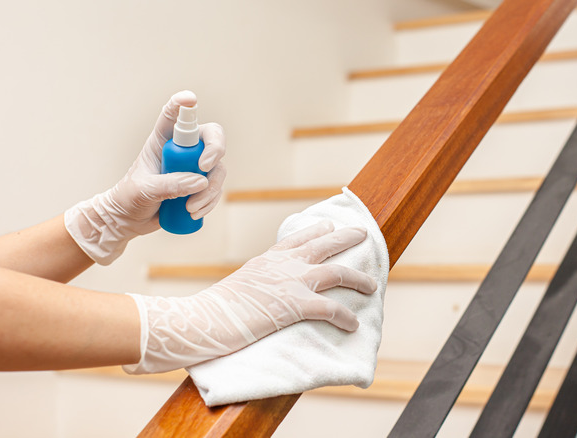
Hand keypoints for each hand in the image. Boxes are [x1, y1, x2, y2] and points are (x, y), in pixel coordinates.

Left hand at [65, 91, 226, 264]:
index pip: (173, 116)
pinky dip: (210, 201)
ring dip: (210, 189)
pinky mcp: (200, 186)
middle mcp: (182, 150)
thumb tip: (200, 182)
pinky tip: (195, 213)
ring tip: (191, 208)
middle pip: (210, 137)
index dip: (182, 104)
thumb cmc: (129, 198)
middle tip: (205, 168)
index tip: (190, 99)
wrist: (128, 220)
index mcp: (161, 141)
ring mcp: (193, 168)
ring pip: (217, 168)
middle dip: (214, 150)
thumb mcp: (144, 189)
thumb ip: (170, 184)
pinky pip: (216, 188)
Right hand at [123, 221, 377, 373]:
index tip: (329, 225)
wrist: (205, 319)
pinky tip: (353, 324)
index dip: (317, 230)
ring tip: (371, 285)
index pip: (298, 237)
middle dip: (346, 237)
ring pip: (337, 272)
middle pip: (324, 244)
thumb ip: (259, 280)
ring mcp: (291, 282)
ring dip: (358, 279)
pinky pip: (330, 308)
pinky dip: (345, 317)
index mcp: (268, 258)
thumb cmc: (215, 308)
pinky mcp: (295, 305)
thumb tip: (267, 288)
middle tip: (362, 233)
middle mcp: (284, 264)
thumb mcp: (241, 284)